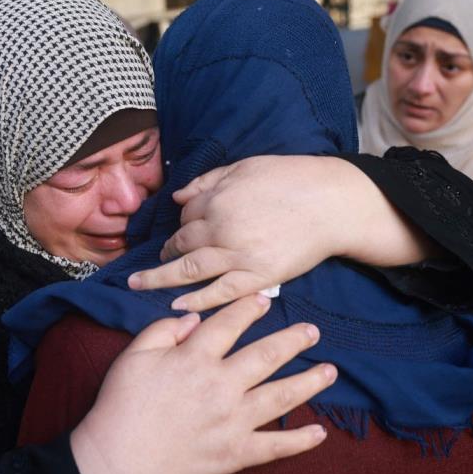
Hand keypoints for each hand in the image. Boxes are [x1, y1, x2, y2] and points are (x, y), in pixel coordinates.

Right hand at [71, 294, 336, 473]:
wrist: (121, 463)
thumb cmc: (121, 407)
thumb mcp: (132, 356)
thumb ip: (163, 331)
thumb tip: (194, 319)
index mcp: (196, 358)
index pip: (229, 325)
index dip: (248, 309)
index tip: (263, 299)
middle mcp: (222, 385)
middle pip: (266, 355)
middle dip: (292, 340)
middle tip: (312, 331)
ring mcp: (234, 420)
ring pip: (280, 396)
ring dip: (308, 382)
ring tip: (330, 371)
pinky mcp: (236, 453)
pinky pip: (275, 446)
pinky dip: (299, 442)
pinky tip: (320, 434)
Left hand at [128, 156, 433, 311]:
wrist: (332, 203)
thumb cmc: (292, 179)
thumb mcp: (245, 167)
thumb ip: (208, 181)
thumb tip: (178, 196)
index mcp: (217, 198)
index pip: (185, 216)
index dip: (180, 224)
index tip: (178, 232)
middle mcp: (221, 228)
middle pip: (182, 243)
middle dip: (166, 252)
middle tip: (154, 262)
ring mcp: (238, 255)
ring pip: (189, 270)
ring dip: (161, 278)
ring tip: (140, 285)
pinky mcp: (257, 277)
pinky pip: (219, 292)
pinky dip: (195, 301)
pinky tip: (175, 306)